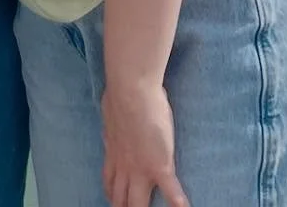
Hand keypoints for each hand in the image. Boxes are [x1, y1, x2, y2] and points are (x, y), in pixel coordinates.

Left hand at [101, 80, 189, 206]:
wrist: (131, 90)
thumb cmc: (121, 94)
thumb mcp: (112, 115)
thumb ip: (114, 126)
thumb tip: (113, 122)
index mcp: (113, 153)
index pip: (109, 181)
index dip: (111, 194)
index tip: (113, 199)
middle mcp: (123, 166)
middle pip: (119, 199)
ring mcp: (141, 169)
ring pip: (137, 203)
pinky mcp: (159, 166)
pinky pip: (170, 191)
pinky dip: (177, 202)